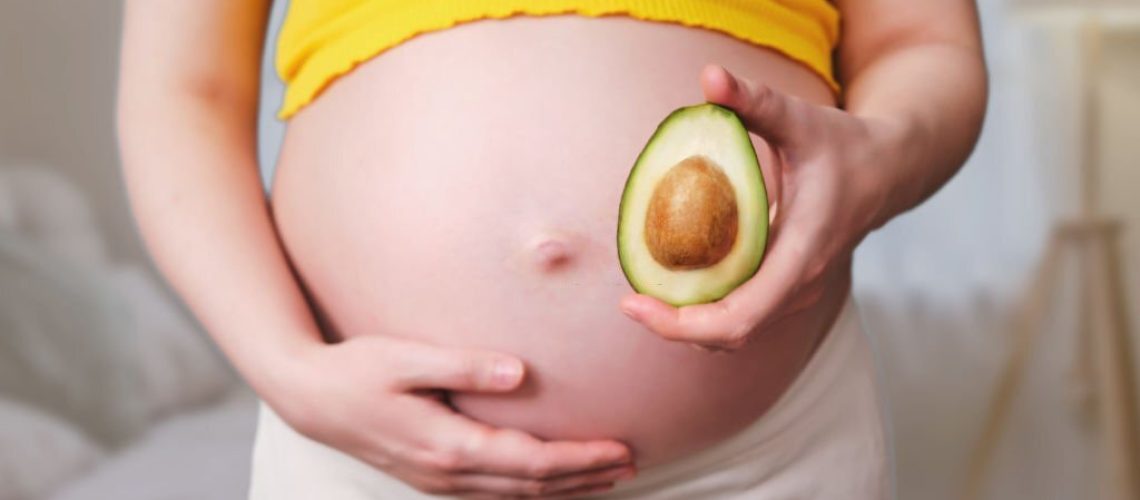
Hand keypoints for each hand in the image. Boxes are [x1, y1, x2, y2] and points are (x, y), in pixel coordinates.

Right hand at [265, 335, 635, 498]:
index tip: (620, 448)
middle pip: (533, 486)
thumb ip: (463, 365)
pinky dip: (533, 490)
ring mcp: (441, 481)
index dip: (580, 458)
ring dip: (565, 488)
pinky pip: (496, 493)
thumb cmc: (356, 372)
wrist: (310, 400)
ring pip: (517, 496)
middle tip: (632, 463)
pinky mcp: (435, 476)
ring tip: (607, 475)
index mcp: (448, 446)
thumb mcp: (405, 358)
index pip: (532, 461)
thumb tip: (520, 373)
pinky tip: (551, 482)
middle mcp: (449, 473)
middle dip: (585, 476)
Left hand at [620, 65, 903, 350]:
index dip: (684, 323)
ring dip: (688, 323)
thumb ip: (754, 100)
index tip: (637, 303)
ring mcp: (796, 293)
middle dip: (675, 328)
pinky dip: (704, 311)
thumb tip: (709, 75)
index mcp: (802, 253)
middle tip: (628, 302)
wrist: (889, 170)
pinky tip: (672, 283)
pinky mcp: (788, 290)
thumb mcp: (800, 117)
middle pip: (731, 335)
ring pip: (736, 333)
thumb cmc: (843, 144)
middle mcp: (799, 284)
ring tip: (643, 295)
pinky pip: (742, 316)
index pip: (741, 316)